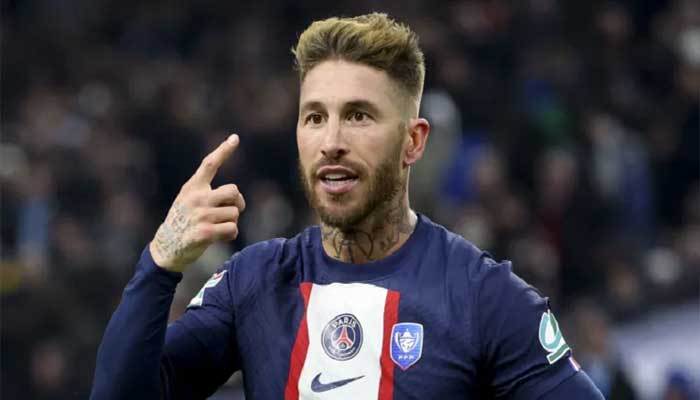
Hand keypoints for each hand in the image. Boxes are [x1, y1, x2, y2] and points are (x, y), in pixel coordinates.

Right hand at [149, 134, 245, 271]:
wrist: (167, 247)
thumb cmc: (183, 222)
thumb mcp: (188, 201)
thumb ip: (206, 193)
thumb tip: (235, 194)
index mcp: (192, 187)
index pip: (209, 164)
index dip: (224, 150)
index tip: (235, 138)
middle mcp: (196, 198)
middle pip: (233, 191)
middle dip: (238, 202)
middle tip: (232, 210)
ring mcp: (200, 215)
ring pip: (235, 213)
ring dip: (232, 221)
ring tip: (219, 226)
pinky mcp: (205, 232)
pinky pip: (232, 228)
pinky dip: (231, 233)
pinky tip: (220, 236)